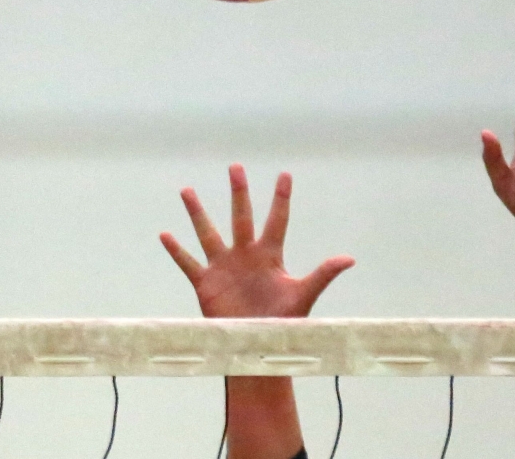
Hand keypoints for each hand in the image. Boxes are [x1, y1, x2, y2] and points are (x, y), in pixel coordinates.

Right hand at [160, 164, 353, 318]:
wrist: (258, 346)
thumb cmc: (284, 322)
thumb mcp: (303, 295)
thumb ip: (322, 274)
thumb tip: (349, 259)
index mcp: (269, 255)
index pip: (277, 220)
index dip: (281, 198)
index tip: (285, 174)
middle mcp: (245, 255)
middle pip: (241, 217)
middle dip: (239, 192)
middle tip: (235, 167)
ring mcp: (224, 267)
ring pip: (208, 233)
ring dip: (197, 213)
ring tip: (187, 190)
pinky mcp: (206, 284)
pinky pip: (189, 263)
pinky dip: (176, 250)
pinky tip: (165, 234)